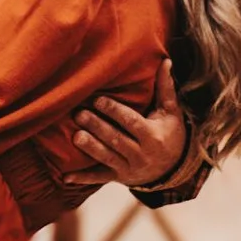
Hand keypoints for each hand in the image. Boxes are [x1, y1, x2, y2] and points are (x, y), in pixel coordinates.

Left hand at [69, 56, 193, 192]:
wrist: (174, 169)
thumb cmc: (170, 133)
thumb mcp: (171, 112)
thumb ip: (165, 88)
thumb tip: (166, 61)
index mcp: (153, 136)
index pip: (131, 122)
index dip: (115, 111)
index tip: (98, 100)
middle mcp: (141, 154)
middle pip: (116, 139)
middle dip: (98, 127)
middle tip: (79, 114)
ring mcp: (129, 168)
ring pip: (107, 158)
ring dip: (90, 148)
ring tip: (75, 136)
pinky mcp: (119, 178)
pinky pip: (100, 178)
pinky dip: (83, 179)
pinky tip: (66, 177)